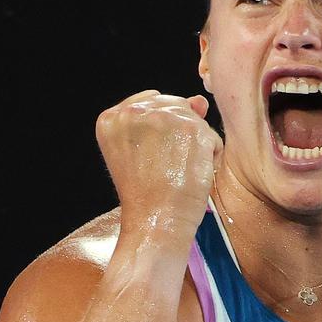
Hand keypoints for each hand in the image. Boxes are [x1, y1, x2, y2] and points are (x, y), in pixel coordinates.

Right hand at [96, 90, 222, 244]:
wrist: (156, 221)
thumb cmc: (146, 194)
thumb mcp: (139, 151)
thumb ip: (162, 118)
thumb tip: (198, 100)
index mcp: (111, 118)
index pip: (150, 103)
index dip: (160, 131)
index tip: (154, 156)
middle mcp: (134, 111)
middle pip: (174, 105)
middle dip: (178, 133)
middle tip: (166, 166)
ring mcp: (164, 117)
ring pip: (194, 119)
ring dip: (194, 144)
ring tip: (178, 170)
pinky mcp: (192, 128)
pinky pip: (211, 134)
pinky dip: (209, 155)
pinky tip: (192, 173)